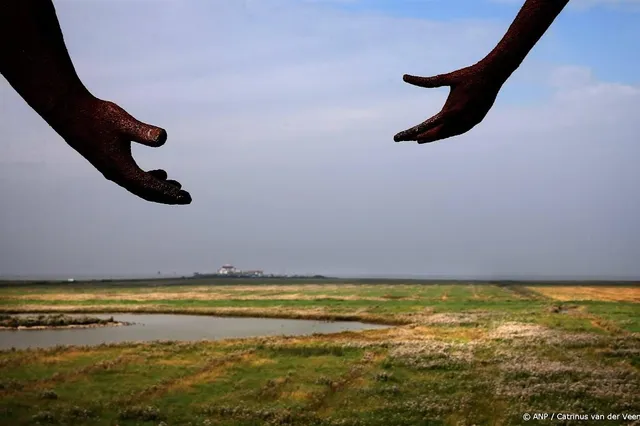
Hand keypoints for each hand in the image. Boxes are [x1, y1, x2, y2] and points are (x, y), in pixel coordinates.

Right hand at [48, 96, 191, 204]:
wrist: (69, 112)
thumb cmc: (97, 116)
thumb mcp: (123, 122)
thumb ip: (143, 132)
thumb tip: (162, 138)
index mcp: (122, 169)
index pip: (151, 188)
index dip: (169, 193)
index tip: (186, 197)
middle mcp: (117, 174)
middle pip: (147, 192)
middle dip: (167, 196)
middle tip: (186, 197)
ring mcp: (112, 169)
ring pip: (140, 186)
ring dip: (158, 188)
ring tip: (176, 185)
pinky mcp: (109, 162)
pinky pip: (133, 178)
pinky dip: (148, 179)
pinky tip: (159, 173)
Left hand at [394, 64, 504, 143]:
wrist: (492, 75)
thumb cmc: (467, 75)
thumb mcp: (445, 78)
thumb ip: (424, 81)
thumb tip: (404, 77)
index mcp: (450, 112)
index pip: (428, 126)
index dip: (414, 132)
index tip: (403, 137)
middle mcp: (458, 121)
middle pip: (435, 134)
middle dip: (420, 137)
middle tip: (405, 139)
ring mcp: (468, 123)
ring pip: (447, 134)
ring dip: (433, 137)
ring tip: (419, 139)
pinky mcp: (475, 121)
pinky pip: (458, 131)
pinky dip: (447, 133)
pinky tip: (441, 133)